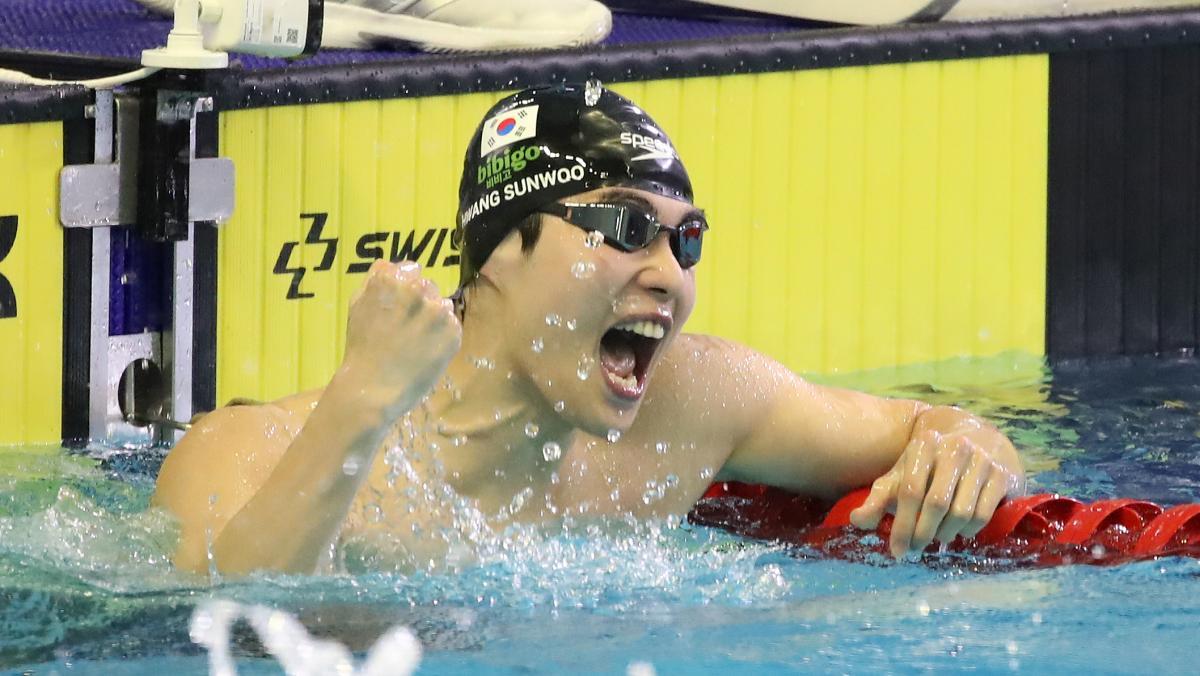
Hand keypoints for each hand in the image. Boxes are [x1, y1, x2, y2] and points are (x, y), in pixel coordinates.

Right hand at [339, 260, 461, 416]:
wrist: (373, 388)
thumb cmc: (361, 348)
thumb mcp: (357, 305)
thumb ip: (375, 279)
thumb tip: (390, 264)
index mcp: (391, 279)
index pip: (410, 270)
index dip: (404, 290)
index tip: (397, 308)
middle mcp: (417, 289)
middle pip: (428, 286)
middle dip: (420, 303)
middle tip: (407, 328)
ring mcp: (438, 311)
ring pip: (442, 305)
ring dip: (433, 319)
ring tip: (416, 342)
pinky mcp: (453, 332)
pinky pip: (452, 326)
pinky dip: (442, 337)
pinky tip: (426, 351)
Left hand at [848, 430, 1019, 557]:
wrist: (980, 440)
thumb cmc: (933, 464)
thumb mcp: (904, 473)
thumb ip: (880, 497)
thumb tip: (857, 520)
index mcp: (924, 445)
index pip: (910, 491)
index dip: (902, 525)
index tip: (897, 550)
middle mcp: (955, 449)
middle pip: (935, 504)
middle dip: (922, 533)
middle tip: (915, 549)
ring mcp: (982, 461)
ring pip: (960, 512)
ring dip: (945, 534)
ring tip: (936, 539)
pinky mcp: (1002, 476)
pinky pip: (983, 514)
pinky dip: (968, 531)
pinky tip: (959, 532)